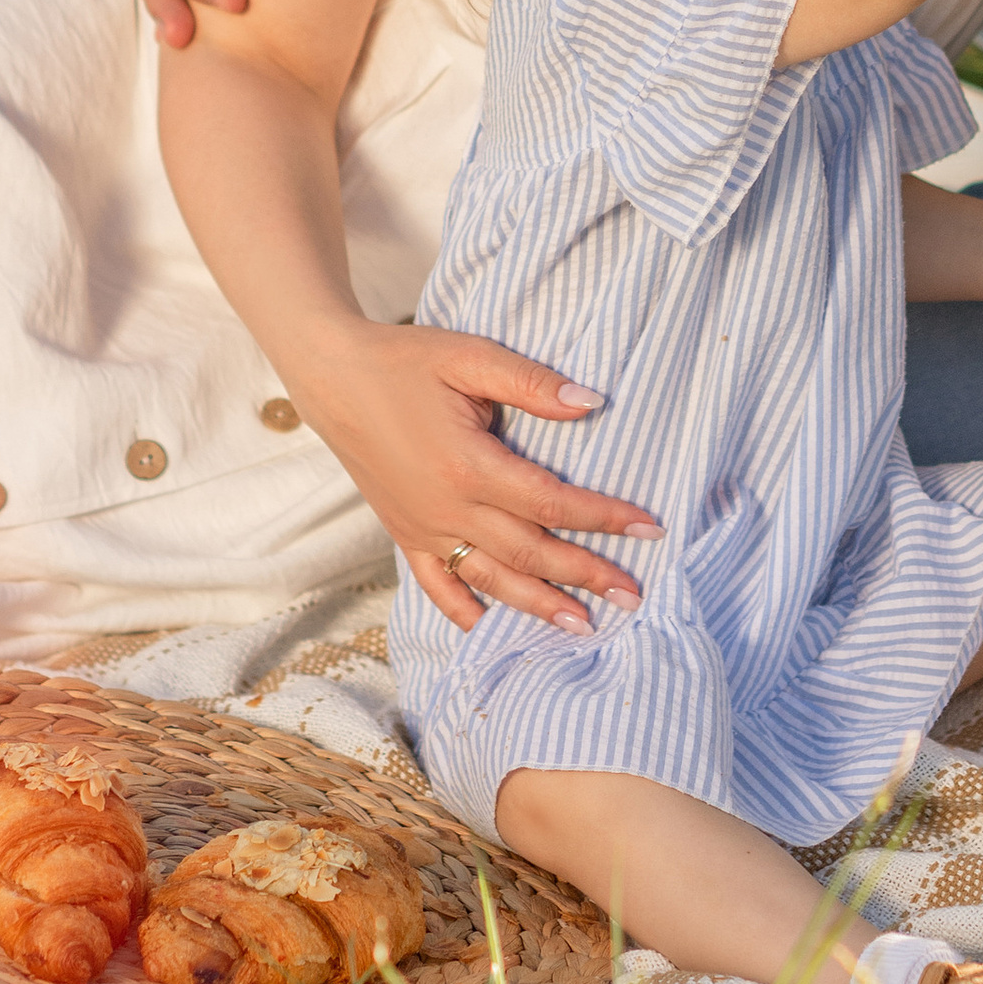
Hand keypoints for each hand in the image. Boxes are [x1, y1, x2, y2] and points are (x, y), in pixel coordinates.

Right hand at [297, 320, 662, 633]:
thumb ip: (532, 382)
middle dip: (587, 576)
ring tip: (584, 626)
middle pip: (530, 554)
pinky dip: (466, 612)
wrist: (332, 377)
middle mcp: (446, 509)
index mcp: (468, 466)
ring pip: (490, 580)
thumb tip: (593, 402)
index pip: (553, 504)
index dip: (606, 518)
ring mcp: (422, 528)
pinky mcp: (403, 533)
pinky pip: (437, 586)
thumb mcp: (470, 356)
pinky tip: (492, 628)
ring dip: (539, 607)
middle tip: (635, 596)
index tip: (650, 529)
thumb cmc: (404, 360)